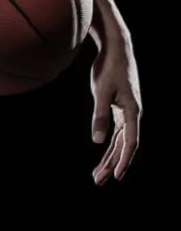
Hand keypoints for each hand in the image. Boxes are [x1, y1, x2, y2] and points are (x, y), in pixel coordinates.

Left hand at [90, 18, 141, 185]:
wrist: (116, 48)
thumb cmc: (109, 67)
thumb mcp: (101, 92)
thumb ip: (99, 116)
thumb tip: (97, 141)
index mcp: (133, 111)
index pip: (130, 143)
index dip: (124, 161)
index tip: (117, 177)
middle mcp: (133, 114)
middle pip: (124, 146)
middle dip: (112, 165)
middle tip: (99, 182)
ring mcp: (127, 112)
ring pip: (119, 141)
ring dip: (109, 158)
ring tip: (97, 175)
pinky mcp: (120, 108)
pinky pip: (116, 133)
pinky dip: (109, 144)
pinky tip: (102, 154)